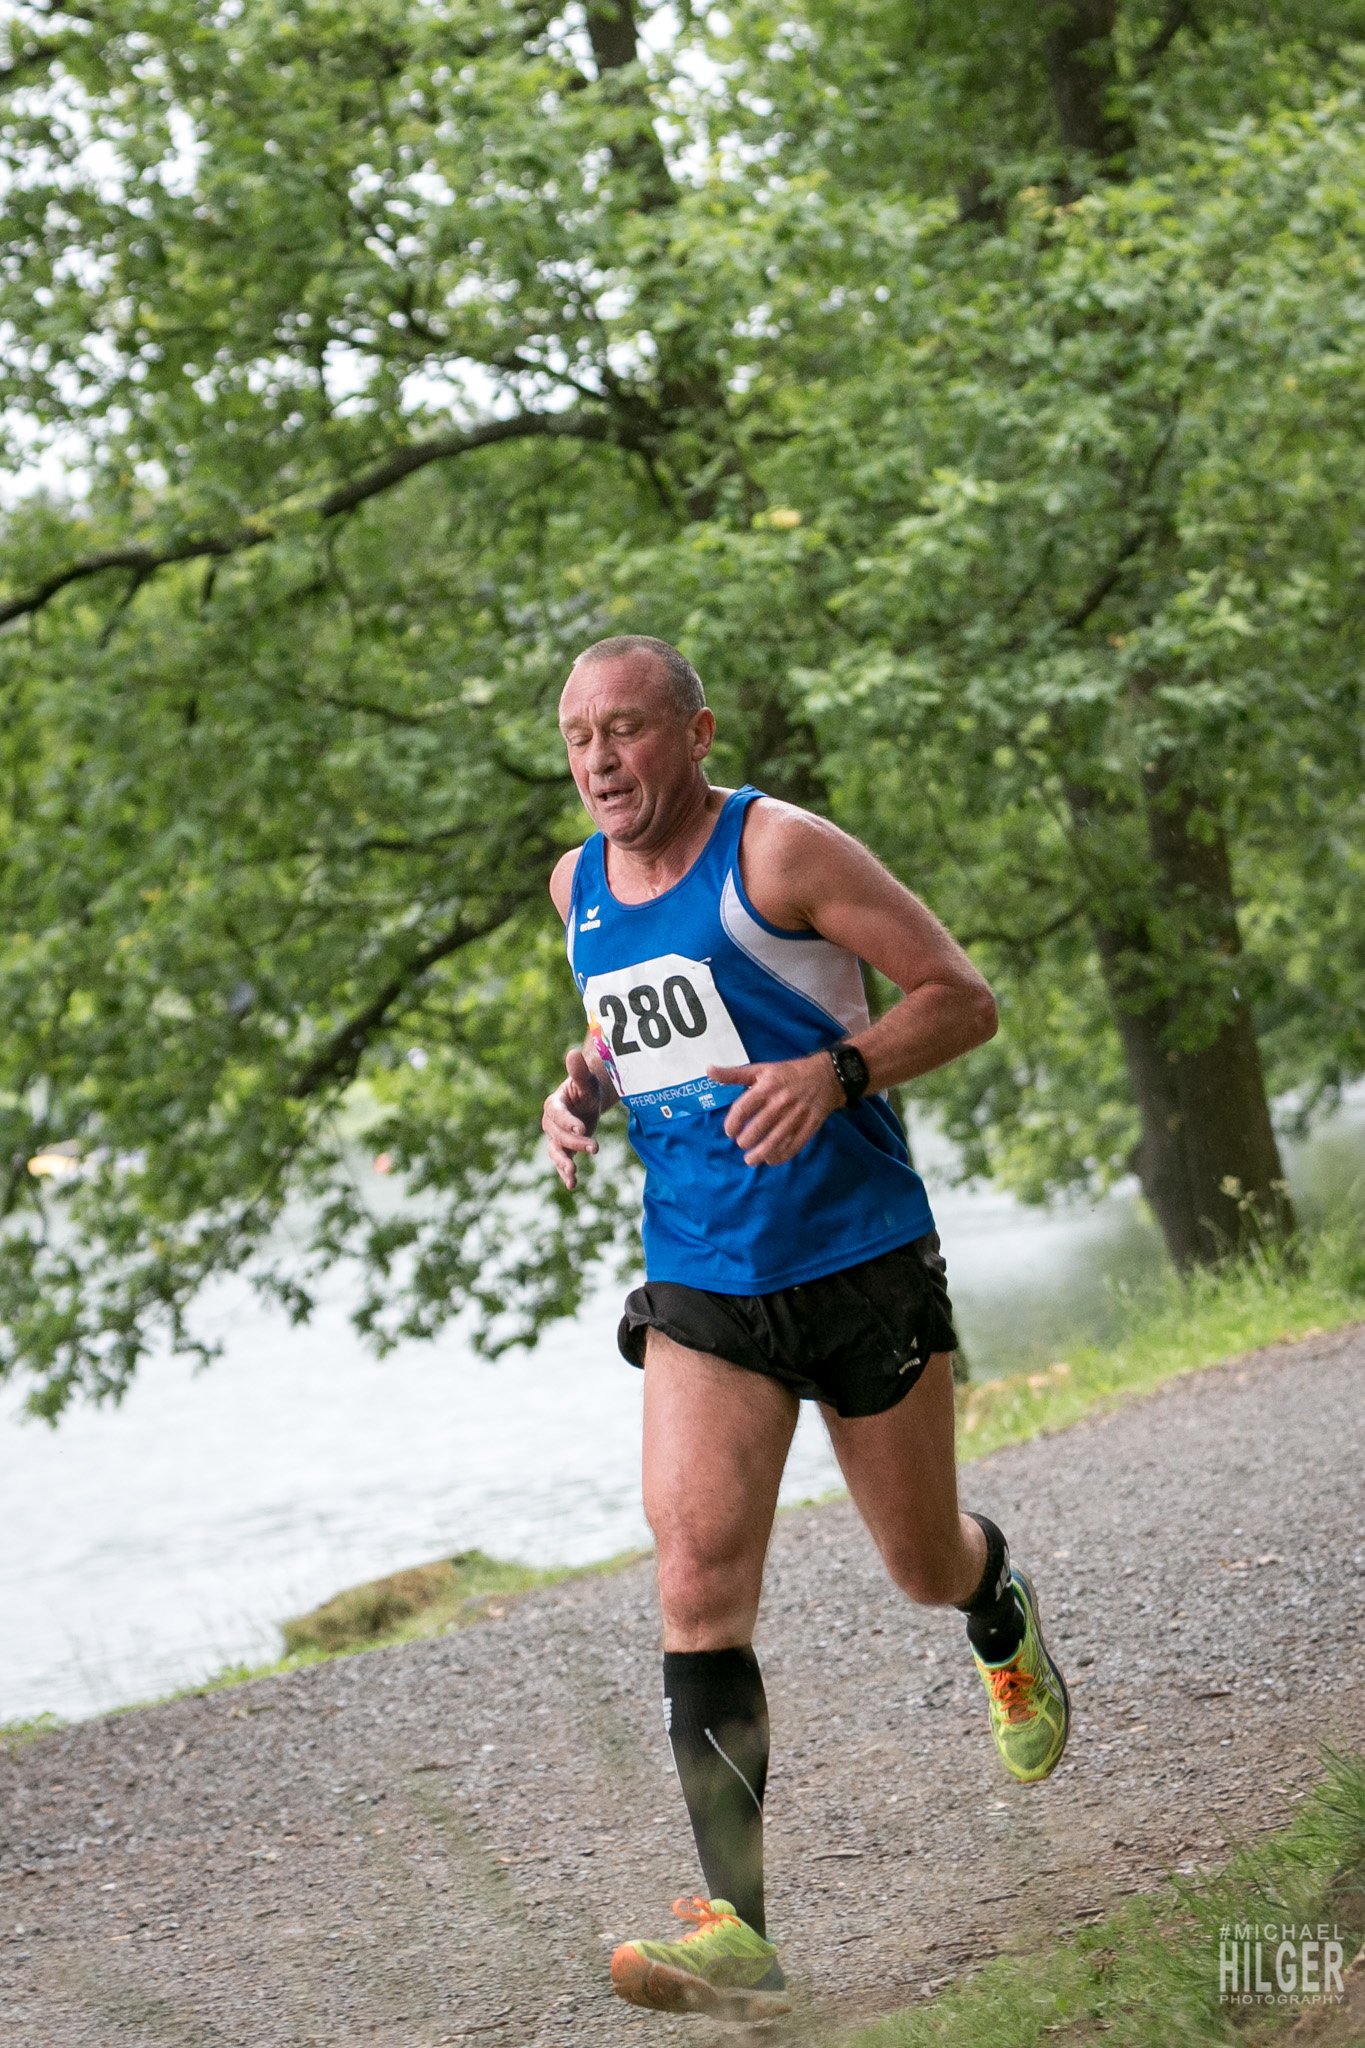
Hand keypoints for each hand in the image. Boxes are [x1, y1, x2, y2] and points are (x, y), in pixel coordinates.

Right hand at [542, 1047, 601, 1190]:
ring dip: (563, 1163)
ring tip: (573, 1173)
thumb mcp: (586, 1080)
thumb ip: (579, 1071)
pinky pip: (561, 1162)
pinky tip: (572, 1185)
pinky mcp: (564, 1149)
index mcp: (554, 1104)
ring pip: (556, 1151)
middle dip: (575, 1143)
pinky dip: (566, 1174)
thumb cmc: (587, 1087)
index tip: (581, 1128)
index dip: (568, 1122)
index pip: (557, 1115)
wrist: (589, 1100)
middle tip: (595, 1147)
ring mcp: (556, 1137)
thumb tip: (573, 1052)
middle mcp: (551, 1123)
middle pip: (559, 1135)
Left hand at [706, 1052, 843, 1166]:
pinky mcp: (811, 1124)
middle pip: (758, 1128)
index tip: (729, 1132)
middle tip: (742, 1144)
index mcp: (766, 1087)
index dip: (732, 1124)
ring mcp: (797, 1114)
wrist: (827, 1075)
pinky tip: (771, 1160)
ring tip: (750, 1160)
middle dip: (745, 1141)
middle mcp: (781, 1101)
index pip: (743, 1109)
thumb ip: (734, 1074)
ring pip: (775, 1140)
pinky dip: (781, 1155)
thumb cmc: (788, 1072)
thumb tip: (708, 1070)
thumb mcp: (761, 1069)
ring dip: (760, 1154)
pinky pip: (794, 1144)